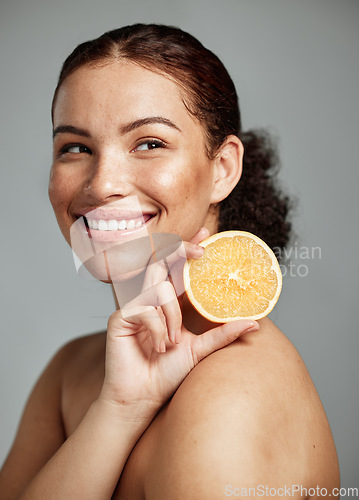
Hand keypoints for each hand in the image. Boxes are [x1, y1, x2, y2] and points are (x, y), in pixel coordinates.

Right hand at [99, 228, 258, 420]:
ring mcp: (135, 305)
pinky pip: (145, 309)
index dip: (189, 246)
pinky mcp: (121, 316)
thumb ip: (223, 333)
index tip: (208, 233)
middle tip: (202, 251)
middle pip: (162, 260)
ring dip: (172, 314)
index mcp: (168, 302)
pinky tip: (158, 347)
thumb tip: (255, 322)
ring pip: (159, 288)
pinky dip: (158, 328)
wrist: (143, 398)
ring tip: (173, 341)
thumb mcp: (201, 349)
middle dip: (181, 249)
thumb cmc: (167, 373)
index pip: (178, 267)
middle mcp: (150, 298)